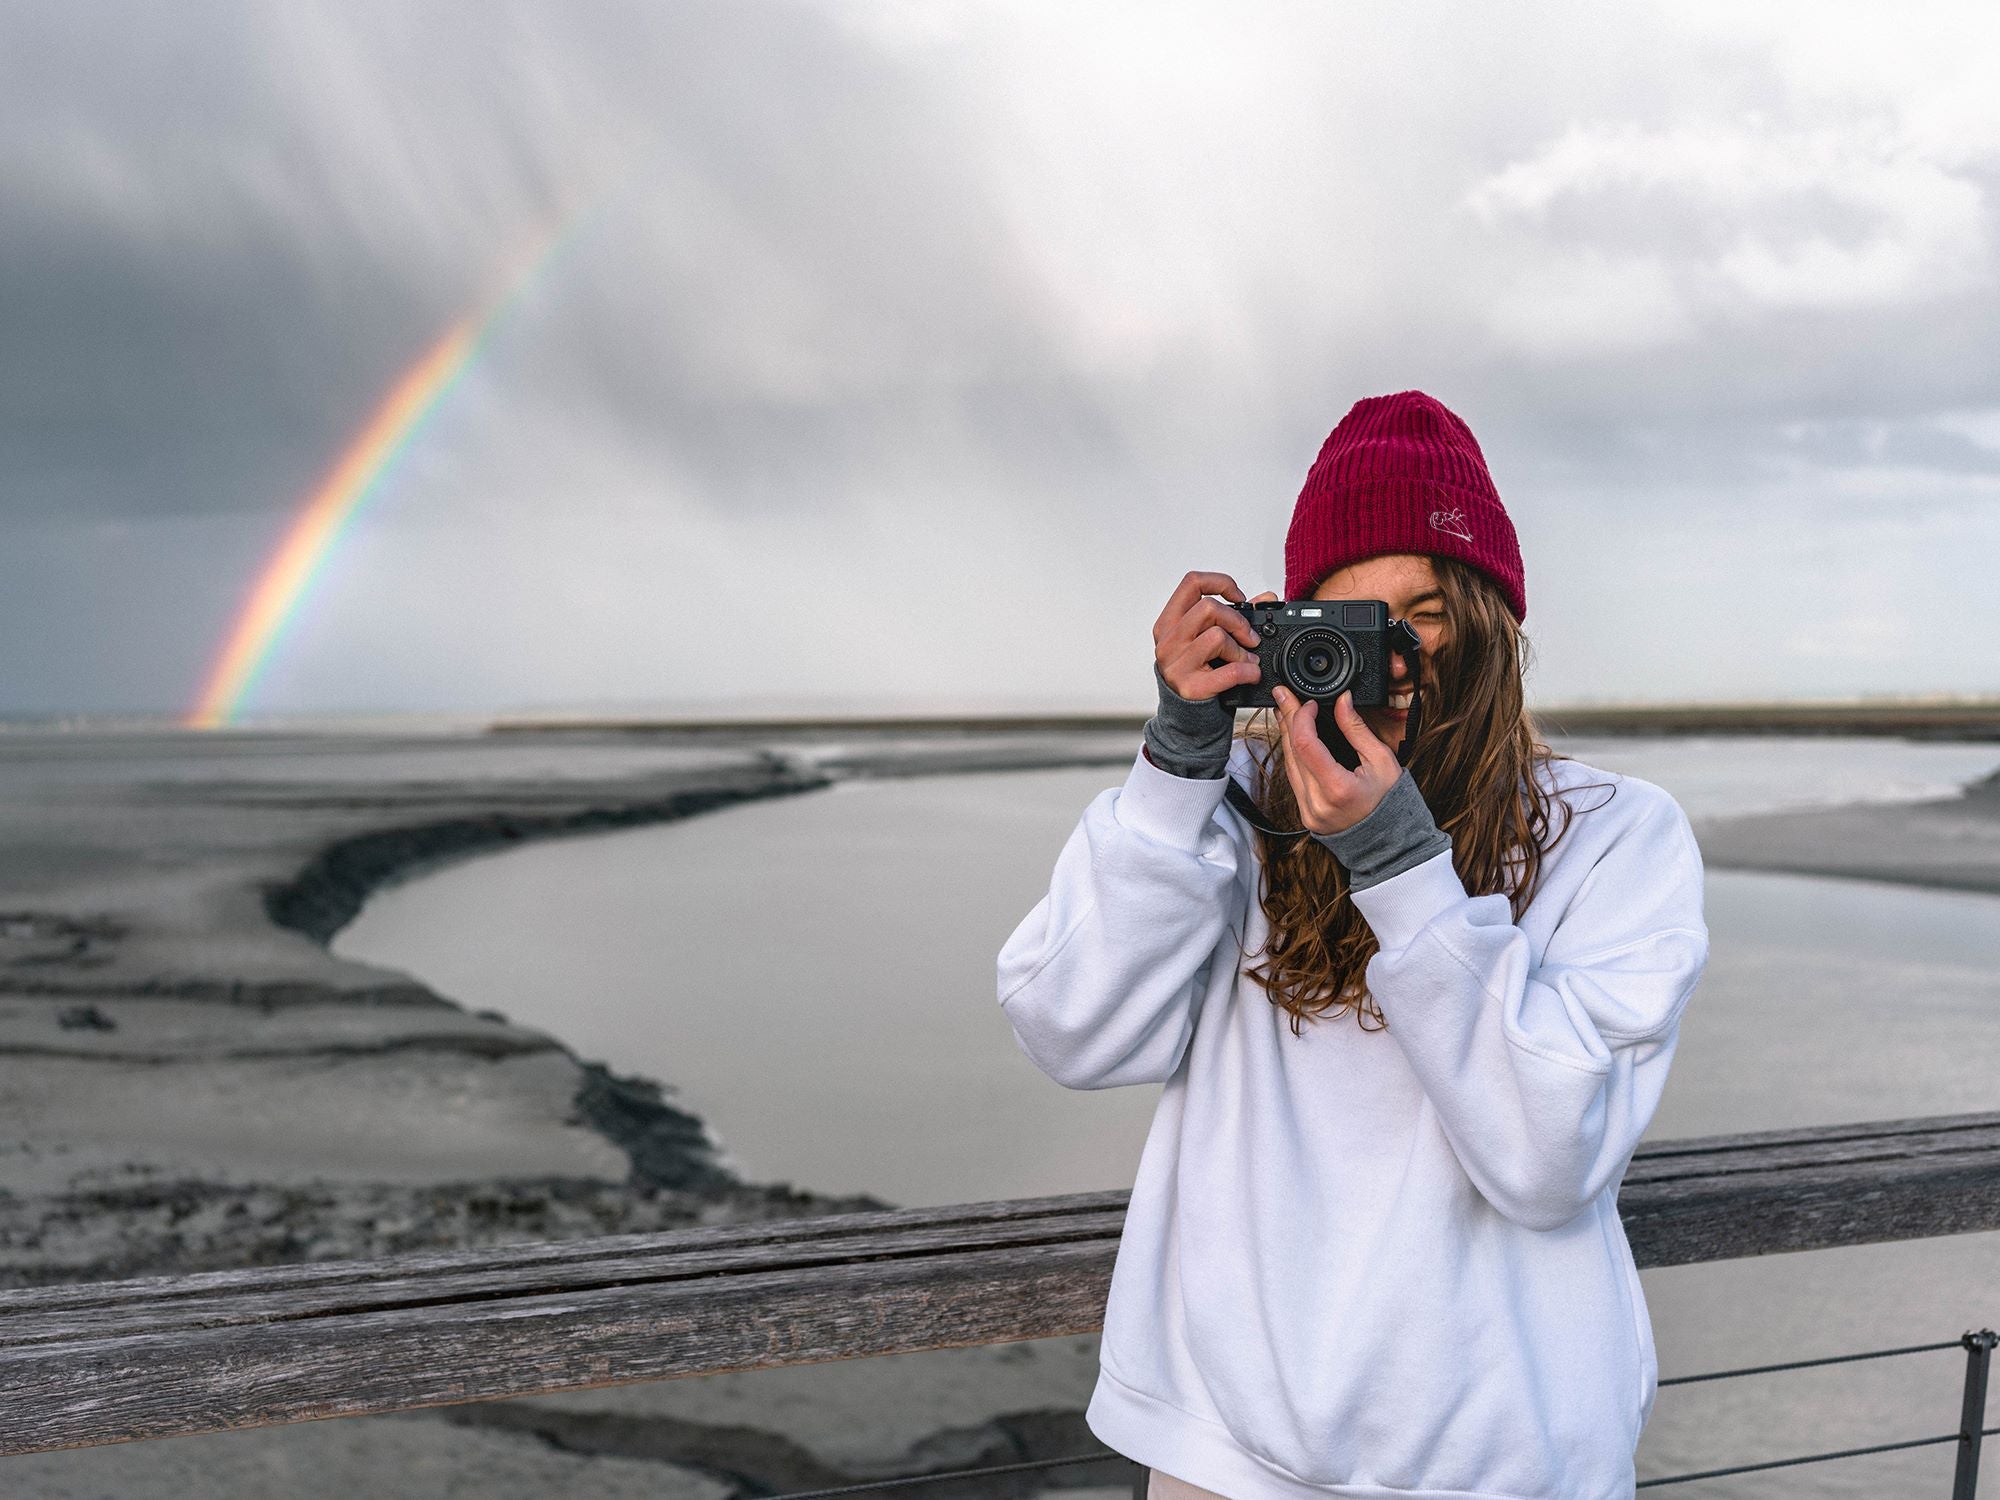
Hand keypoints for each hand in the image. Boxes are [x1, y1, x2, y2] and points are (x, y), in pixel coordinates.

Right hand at [1153, 572, 1279, 701]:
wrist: (1185, 713)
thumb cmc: (1196, 670)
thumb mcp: (1207, 639)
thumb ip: (1235, 615)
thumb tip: (1266, 597)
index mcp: (1169, 622)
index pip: (1192, 583)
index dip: (1220, 583)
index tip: (1238, 597)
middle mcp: (1168, 640)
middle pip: (1208, 607)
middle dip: (1237, 620)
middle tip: (1250, 637)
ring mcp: (1176, 664)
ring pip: (1216, 637)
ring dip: (1241, 649)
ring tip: (1248, 659)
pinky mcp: (1191, 686)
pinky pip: (1229, 671)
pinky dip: (1248, 671)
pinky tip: (1252, 673)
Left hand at [1269, 685, 1402, 834]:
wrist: (1389, 841)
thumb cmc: (1391, 801)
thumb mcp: (1381, 760)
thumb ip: (1356, 729)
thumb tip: (1342, 700)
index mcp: (1338, 789)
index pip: (1306, 744)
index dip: (1301, 718)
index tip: (1307, 703)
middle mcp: (1317, 802)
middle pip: (1292, 752)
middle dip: (1288, 719)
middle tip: (1283, 695)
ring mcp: (1308, 811)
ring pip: (1288, 765)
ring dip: (1287, 736)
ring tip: (1285, 711)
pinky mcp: (1305, 814)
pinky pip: (1293, 779)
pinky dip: (1293, 756)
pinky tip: (1293, 739)